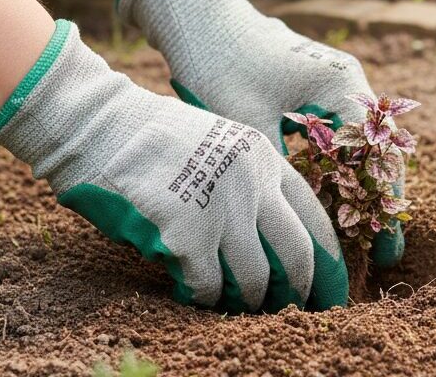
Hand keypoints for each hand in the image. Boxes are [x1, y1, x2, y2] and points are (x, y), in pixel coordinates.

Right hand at [0, 20, 346, 311]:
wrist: (102, 126)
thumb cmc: (155, 138)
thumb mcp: (221, 144)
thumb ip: (250, 181)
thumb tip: (272, 241)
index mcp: (265, 159)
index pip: (315, 216)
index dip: (329, 258)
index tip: (333, 286)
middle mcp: (253, 184)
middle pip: (298, 254)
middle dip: (301, 289)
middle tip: (296, 309)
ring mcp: (222, 210)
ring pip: (255, 278)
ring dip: (249, 300)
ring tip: (238, 304)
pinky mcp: (186, 235)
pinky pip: (208, 286)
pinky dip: (204, 298)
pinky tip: (194, 294)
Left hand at [116, 0, 405, 266]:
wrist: (199, 18)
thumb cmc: (222, 64)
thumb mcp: (251, 126)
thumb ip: (284, 172)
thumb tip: (303, 225)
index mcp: (343, 86)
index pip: (375, 156)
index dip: (380, 206)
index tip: (382, 249)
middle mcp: (349, 83)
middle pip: (377, 153)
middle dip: (379, 203)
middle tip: (382, 253)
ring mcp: (335, 85)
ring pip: (360, 147)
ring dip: (360, 189)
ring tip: (363, 236)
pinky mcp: (316, 90)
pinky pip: (339, 137)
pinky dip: (340, 170)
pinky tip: (333, 202)